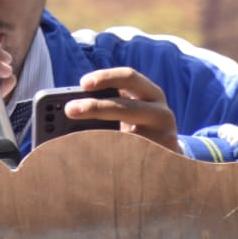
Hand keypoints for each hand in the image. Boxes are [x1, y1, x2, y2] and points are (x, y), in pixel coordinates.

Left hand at [64, 67, 180, 154]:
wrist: (167, 159)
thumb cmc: (139, 128)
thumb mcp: (131, 110)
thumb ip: (111, 104)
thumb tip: (72, 108)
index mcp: (151, 93)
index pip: (129, 77)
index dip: (106, 77)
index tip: (83, 83)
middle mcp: (161, 112)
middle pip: (126, 107)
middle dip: (95, 107)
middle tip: (70, 110)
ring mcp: (165, 137)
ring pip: (129, 136)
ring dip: (99, 137)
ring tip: (76, 141)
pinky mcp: (162, 159)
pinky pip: (132, 157)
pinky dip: (112, 158)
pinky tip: (95, 161)